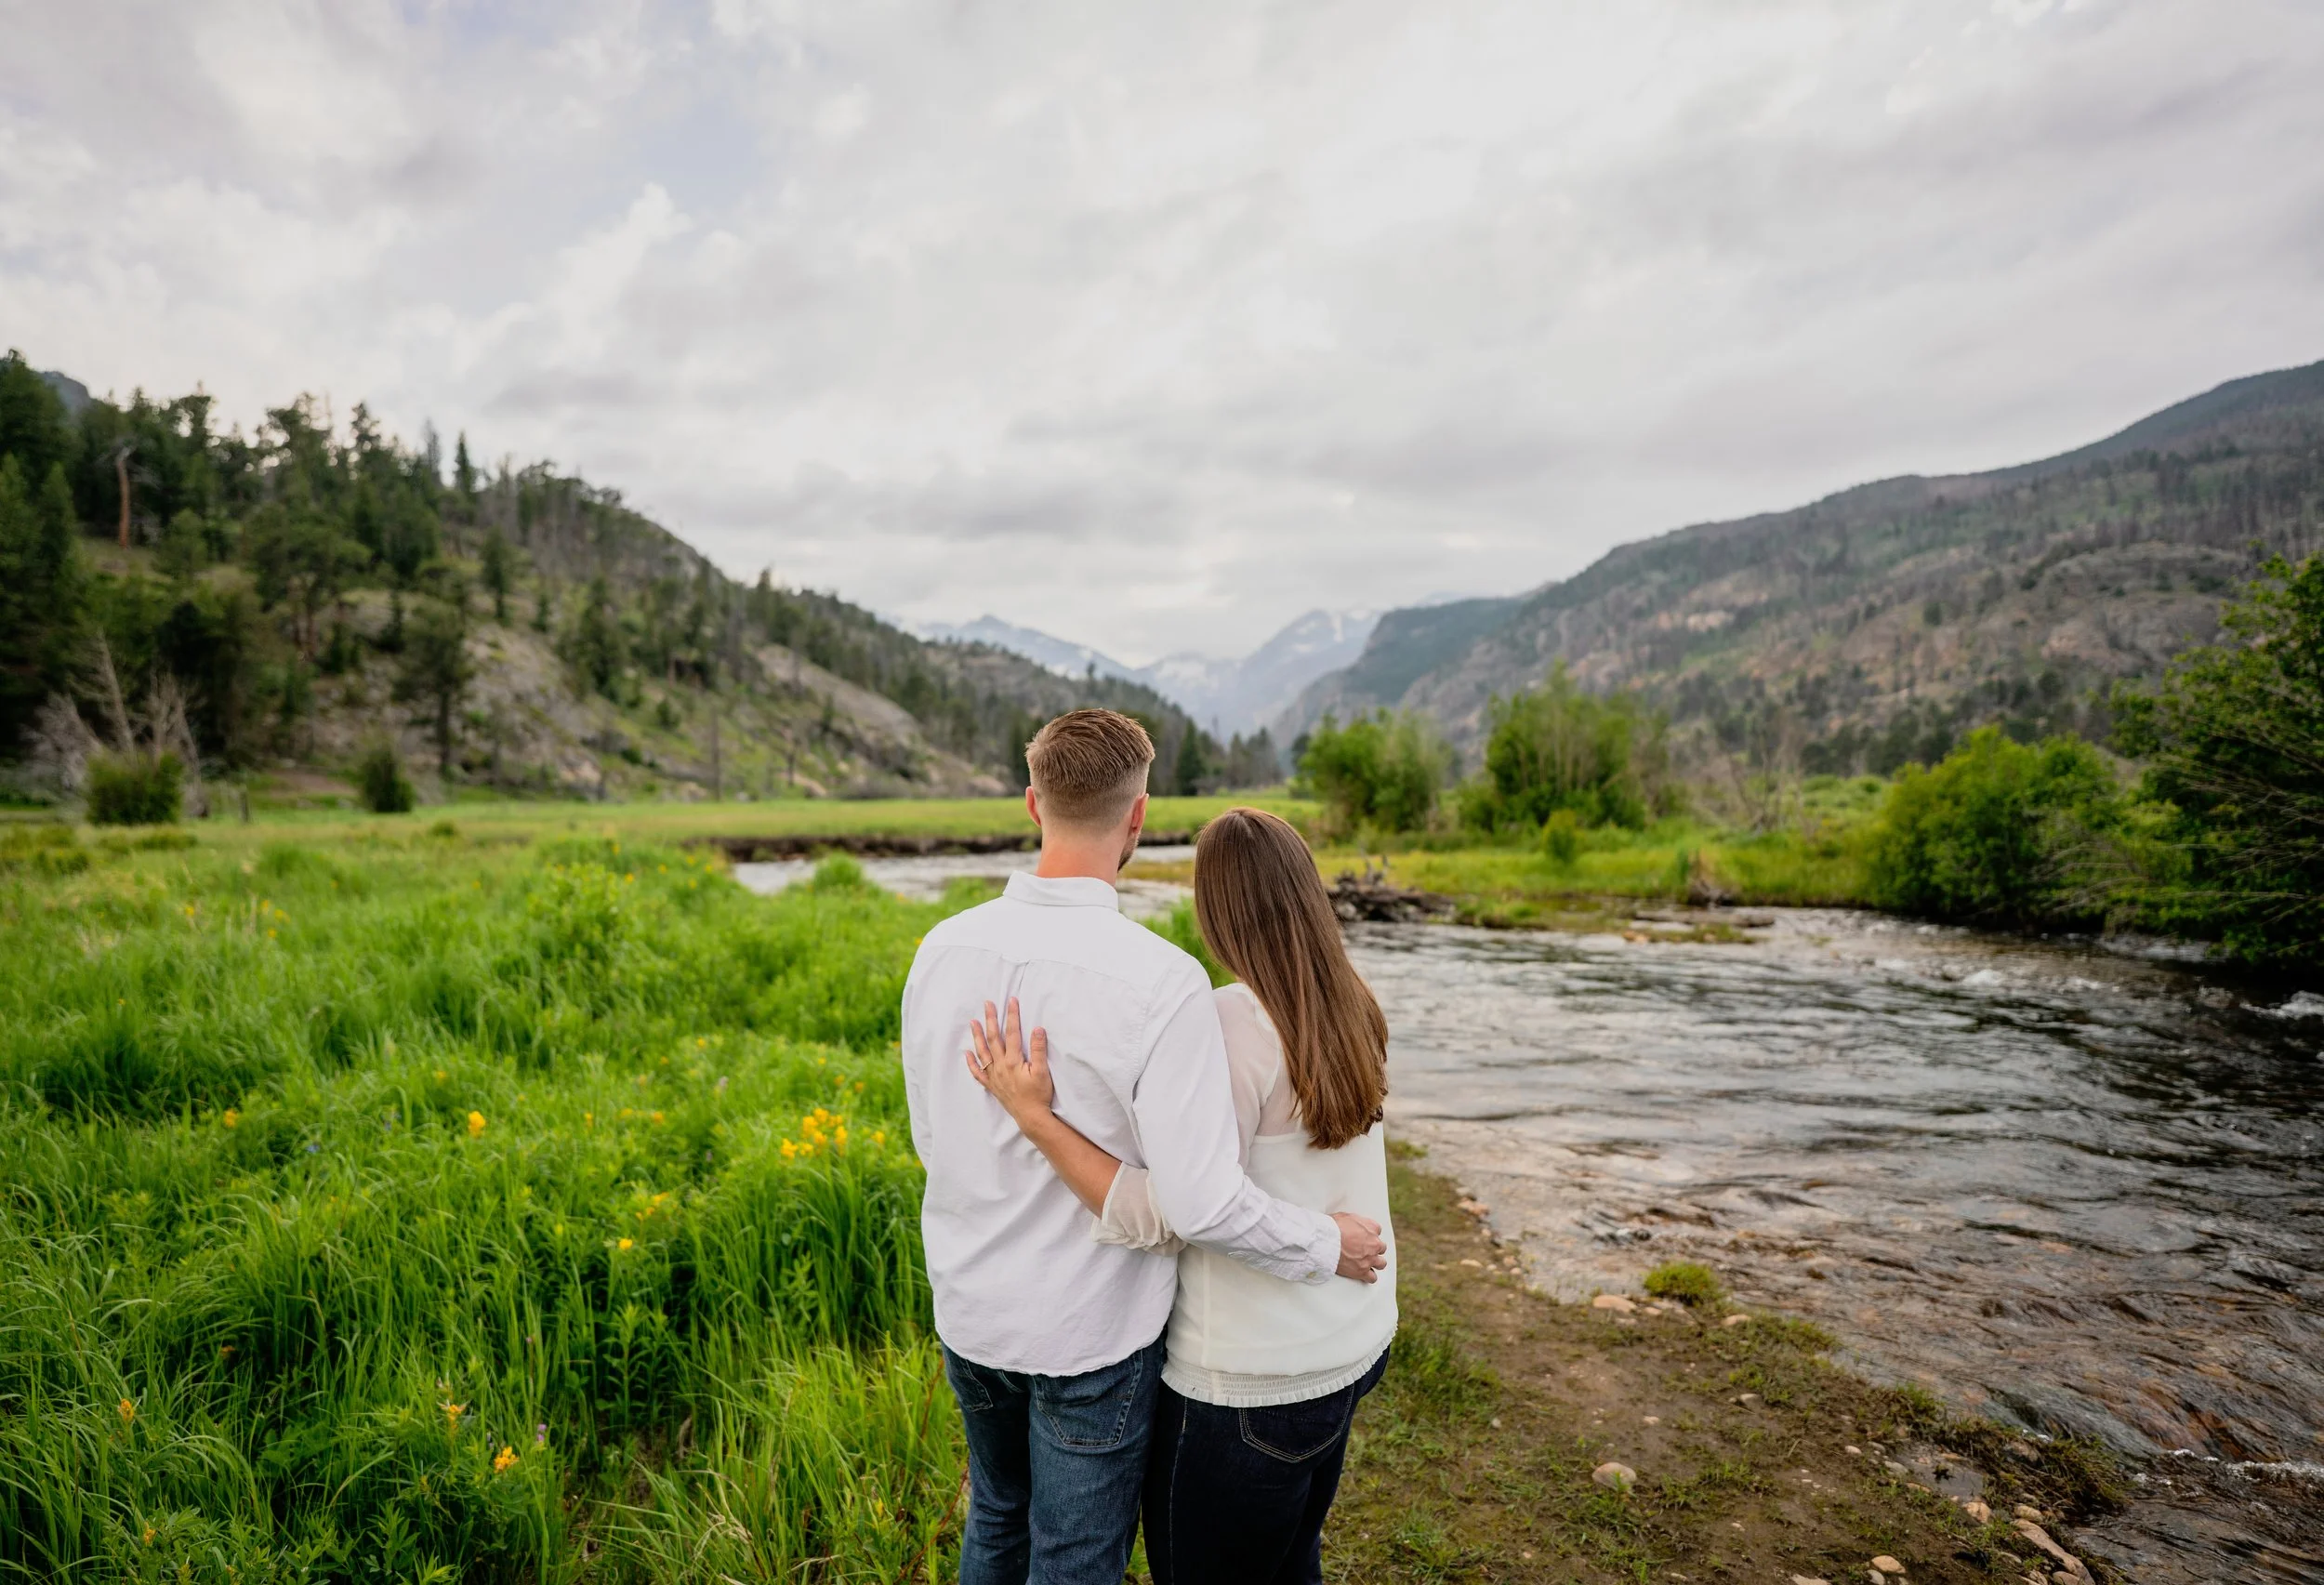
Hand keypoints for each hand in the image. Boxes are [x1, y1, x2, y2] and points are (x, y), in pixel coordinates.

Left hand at [964, 998, 1054, 1126]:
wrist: (1030, 1116)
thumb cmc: (1038, 1094)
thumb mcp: (1042, 1071)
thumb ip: (1039, 1050)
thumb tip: (1037, 1029)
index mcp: (1013, 1061)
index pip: (1012, 1033)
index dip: (1012, 1016)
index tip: (1011, 1001)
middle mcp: (1000, 1066)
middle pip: (993, 1038)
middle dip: (991, 1019)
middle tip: (987, 1004)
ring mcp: (994, 1076)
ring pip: (982, 1052)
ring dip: (977, 1036)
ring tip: (973, 1022)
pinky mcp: (992, 1085)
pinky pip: (978, 1073)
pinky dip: (971, 1063)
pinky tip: (966, 1054)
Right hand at [1332, 1212, 1386, 1283]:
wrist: (1326, 1242)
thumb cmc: (1333, 1228)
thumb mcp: (1345, 1216)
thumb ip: (1355, 1221)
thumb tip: (1352, 1224)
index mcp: (1371, 1228)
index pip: (1377, 1230)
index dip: (1369, 1234)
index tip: (1363, 1236)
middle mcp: (1374, 1243)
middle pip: (1381, 1247)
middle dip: (1374, 1248)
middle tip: (1365, 1249)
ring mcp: (1369, 1258)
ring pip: (1381, 1263)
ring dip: (1376, 1262)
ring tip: (1368, 1262)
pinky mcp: (1362, 1271)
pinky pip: (1372, 1277)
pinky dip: (1369, 1277)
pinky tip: (1365, 1275)